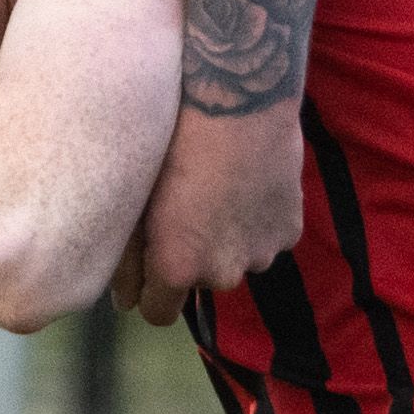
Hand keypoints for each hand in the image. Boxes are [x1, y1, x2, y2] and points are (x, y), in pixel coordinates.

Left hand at [123, 103, 302, 317]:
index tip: (151, 264)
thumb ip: (126, 258)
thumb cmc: (172, 142)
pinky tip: (247, 183)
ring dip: (229, 239)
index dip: (151, 291)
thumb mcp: (135, 200)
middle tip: (188, 208)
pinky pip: (267, 237)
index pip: (158, 314)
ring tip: (220, 191)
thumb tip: (123, 301)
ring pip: (238, 259)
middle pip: (201, 281)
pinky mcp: (290, 230)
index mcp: (178, 268)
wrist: (236, 99)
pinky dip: (257, 220)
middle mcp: (223, 273)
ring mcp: (262, 253)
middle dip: (194, 257)